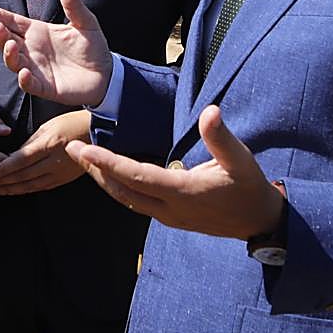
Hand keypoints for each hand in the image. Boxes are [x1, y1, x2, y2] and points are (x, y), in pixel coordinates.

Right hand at [0, 0, 112, 106]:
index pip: (12, 21)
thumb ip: (73, 4)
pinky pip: (30, 84)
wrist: (107, 74)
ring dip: (9, 55)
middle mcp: (32, 49)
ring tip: (11, 46)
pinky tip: (24, 72)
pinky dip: (24, 80)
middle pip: (7, 41)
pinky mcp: (45, 87)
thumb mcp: (85, 22)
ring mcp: (36, 69)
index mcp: (38, 32)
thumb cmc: (92, 47)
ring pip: (13, 62)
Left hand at [0, 110, 89, 195]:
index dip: (2, 169)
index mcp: (49, 144)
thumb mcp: (48, 126)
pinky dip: (25, 190)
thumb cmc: (71, 123)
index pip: (20, 160)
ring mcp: (60, 172)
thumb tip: (12, 156)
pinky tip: (14, 191)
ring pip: (31, 185)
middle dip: (1, 182)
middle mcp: (54, 161)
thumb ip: (30, 142)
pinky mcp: (64, 179)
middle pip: (22, 176)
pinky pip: (41, 187)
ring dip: (10, 189)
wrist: (99, 133)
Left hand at [65, 105, 284, 239]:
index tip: (84, 149)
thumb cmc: (250, 186)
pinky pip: (136, 203)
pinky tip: (110, 174)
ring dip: (103, 180)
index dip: (108, 162)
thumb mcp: (241, 159)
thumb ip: (221, 136)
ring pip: (126, 199)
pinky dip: (118, 187)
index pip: (135, 176)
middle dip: (95, 170)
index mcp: (182, 192)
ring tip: (84, 159)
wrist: (260, 221)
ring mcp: (169, 217)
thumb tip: (210, 111)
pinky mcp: (171, 219)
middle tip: (71, 148)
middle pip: (122, 190)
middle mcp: (169, 209)